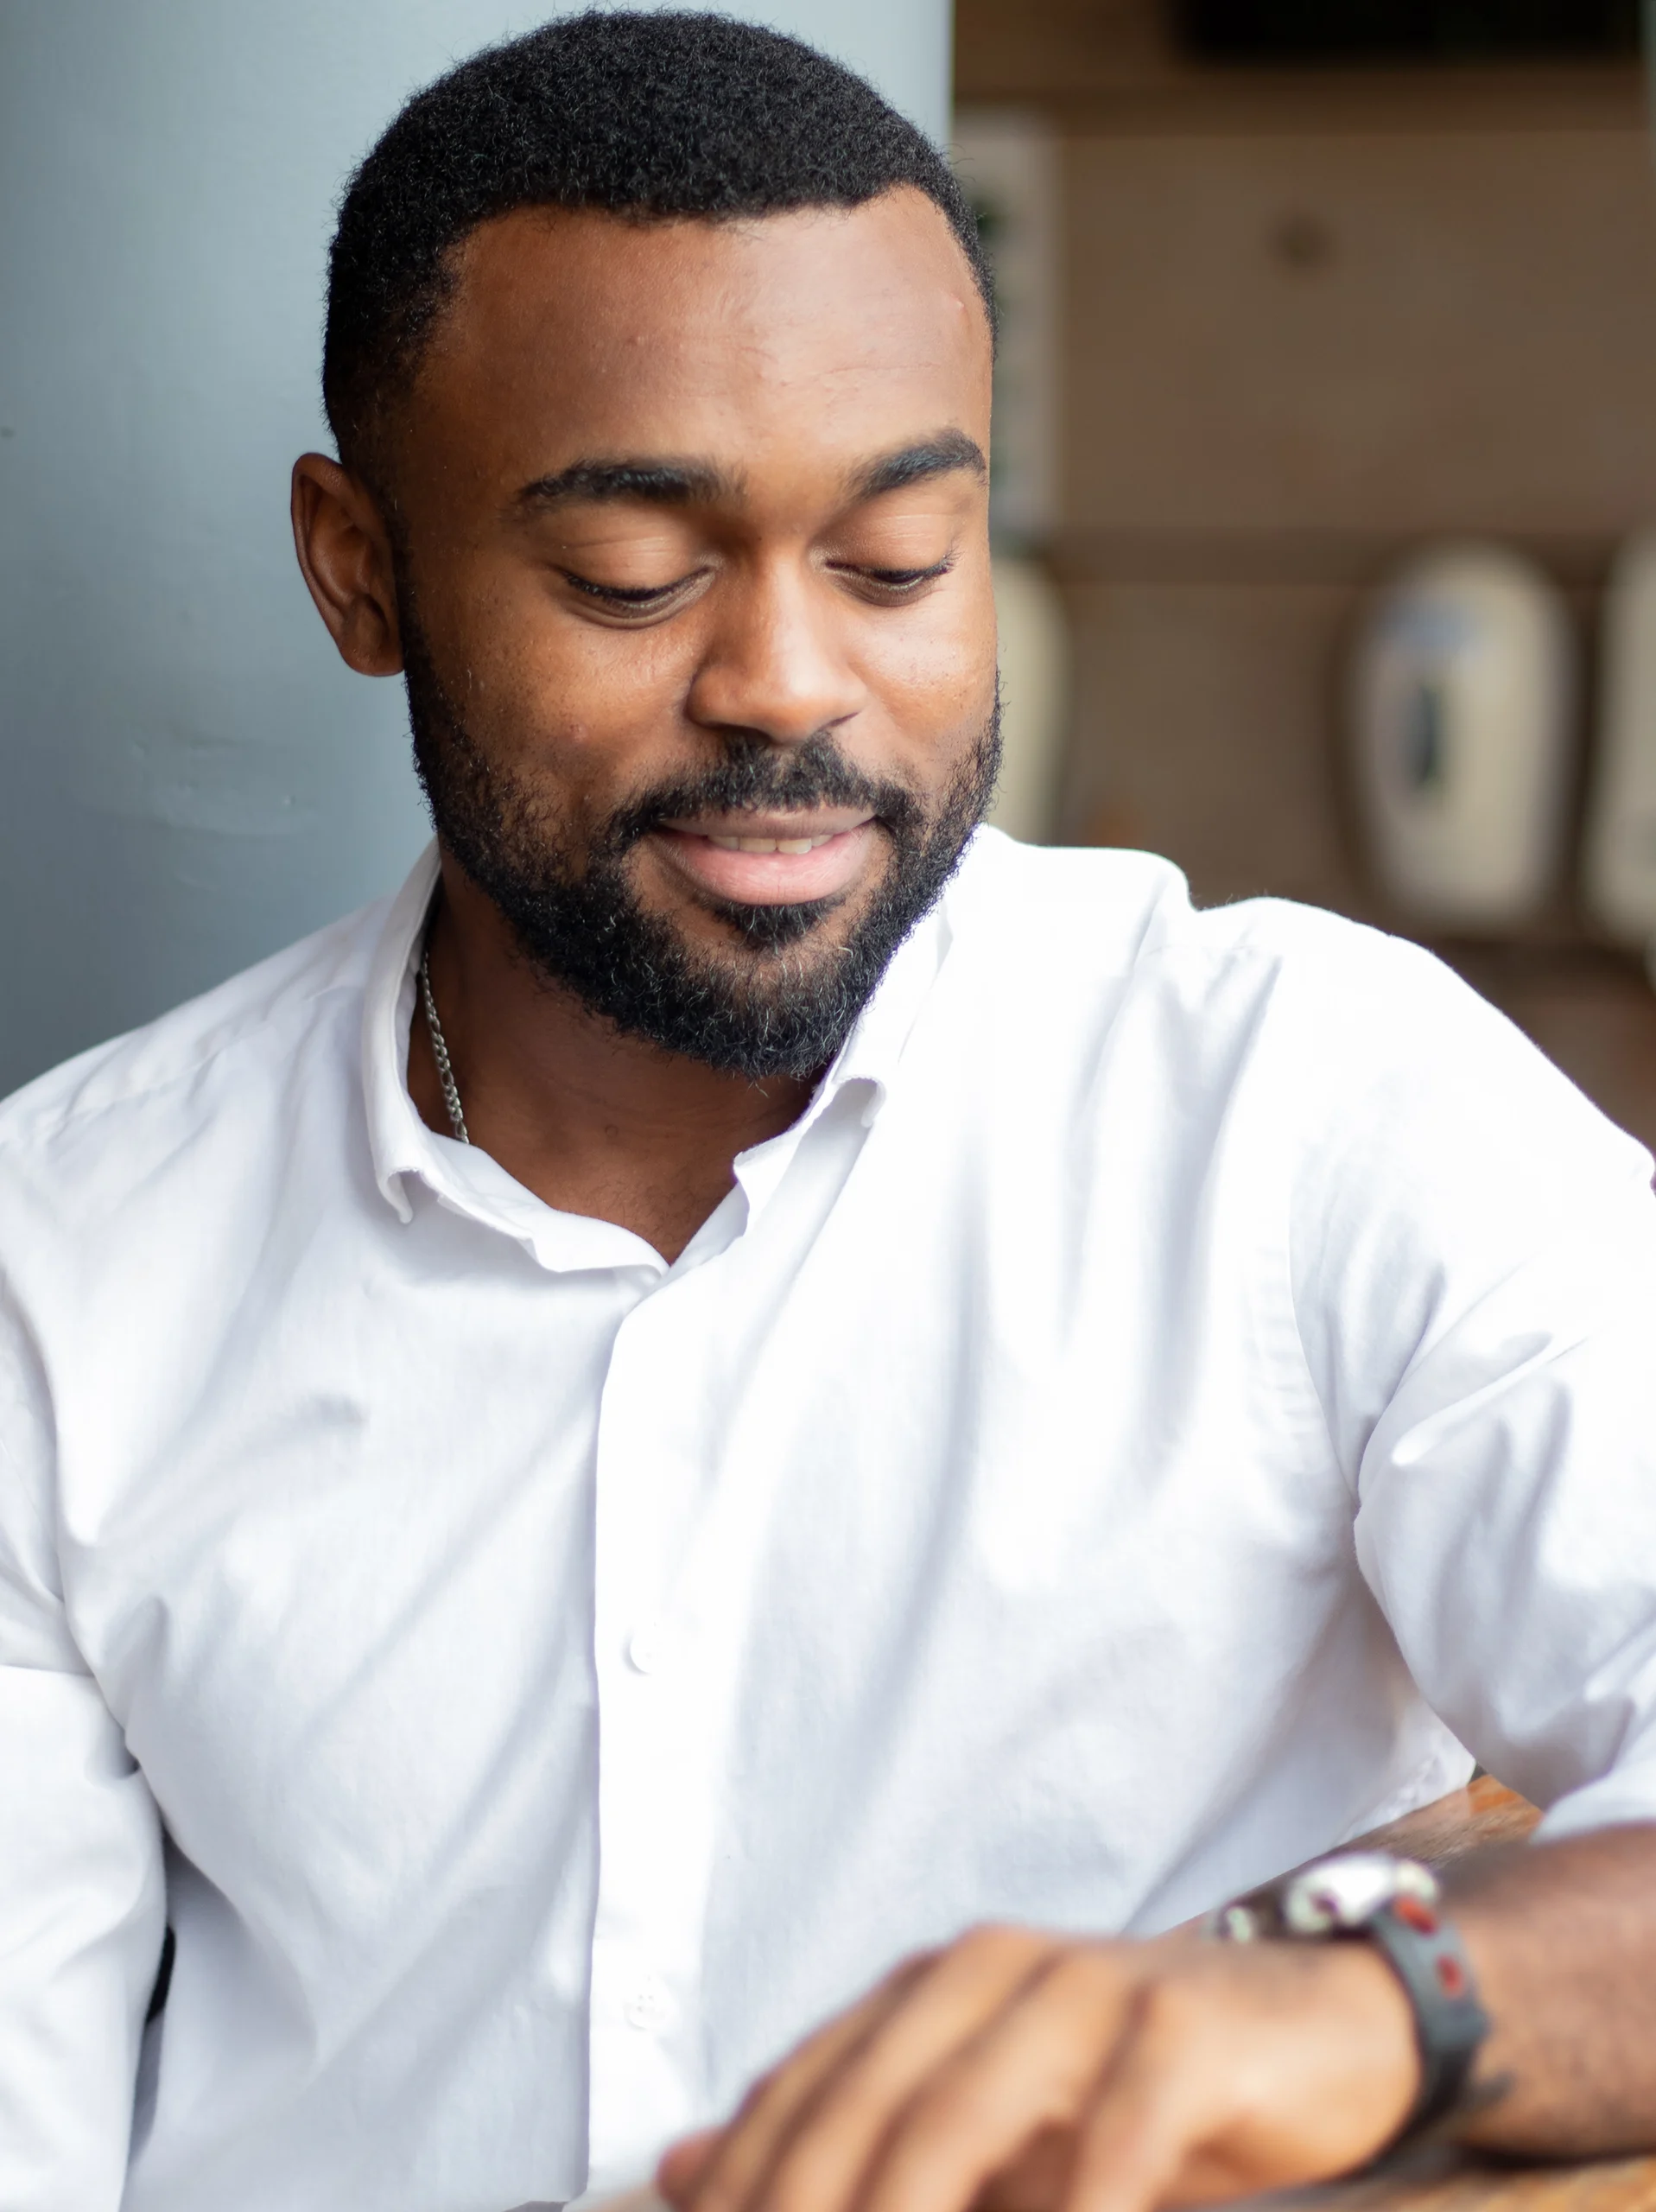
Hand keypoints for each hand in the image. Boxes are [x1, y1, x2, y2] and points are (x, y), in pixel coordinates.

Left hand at [657, 1923, 1419, 2211]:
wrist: (1320, 2027)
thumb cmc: (1138, 2091)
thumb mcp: (986, 2120)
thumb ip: (847, 2141)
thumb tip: (679, 2166)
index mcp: (929, 1987)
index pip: (800, 2095)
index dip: (748, 2184)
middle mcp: (990, 1969)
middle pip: (862, 2112)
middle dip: (812, 2208)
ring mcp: (1085, 1989)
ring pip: (954, 2118)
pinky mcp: (1179, 2029)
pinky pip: (1105, 2144)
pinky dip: (1075, 2211)